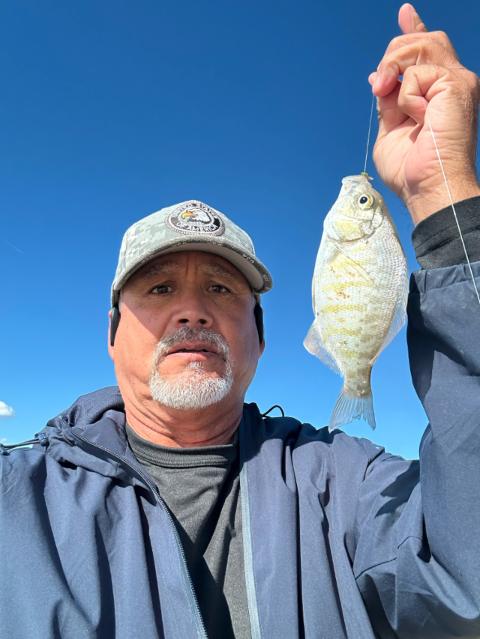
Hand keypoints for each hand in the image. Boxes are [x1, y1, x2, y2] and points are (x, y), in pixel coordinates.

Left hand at [369, 3, 479, 222]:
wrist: (428, 186)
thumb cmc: (411, 170)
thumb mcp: (390, 130)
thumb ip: (388, 103)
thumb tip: (378, 78)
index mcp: (437, 94)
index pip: (427, 52)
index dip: (414, 31)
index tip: (405, 13)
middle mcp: (451, 83)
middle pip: (420, 42)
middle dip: (391, 56)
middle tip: (379, 87)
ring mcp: (456, 81)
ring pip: (417, 48)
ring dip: (393, 71)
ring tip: (389, 98)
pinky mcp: (456, 84)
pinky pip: (414, 75)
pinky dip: (404, 98)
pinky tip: (417, 118)